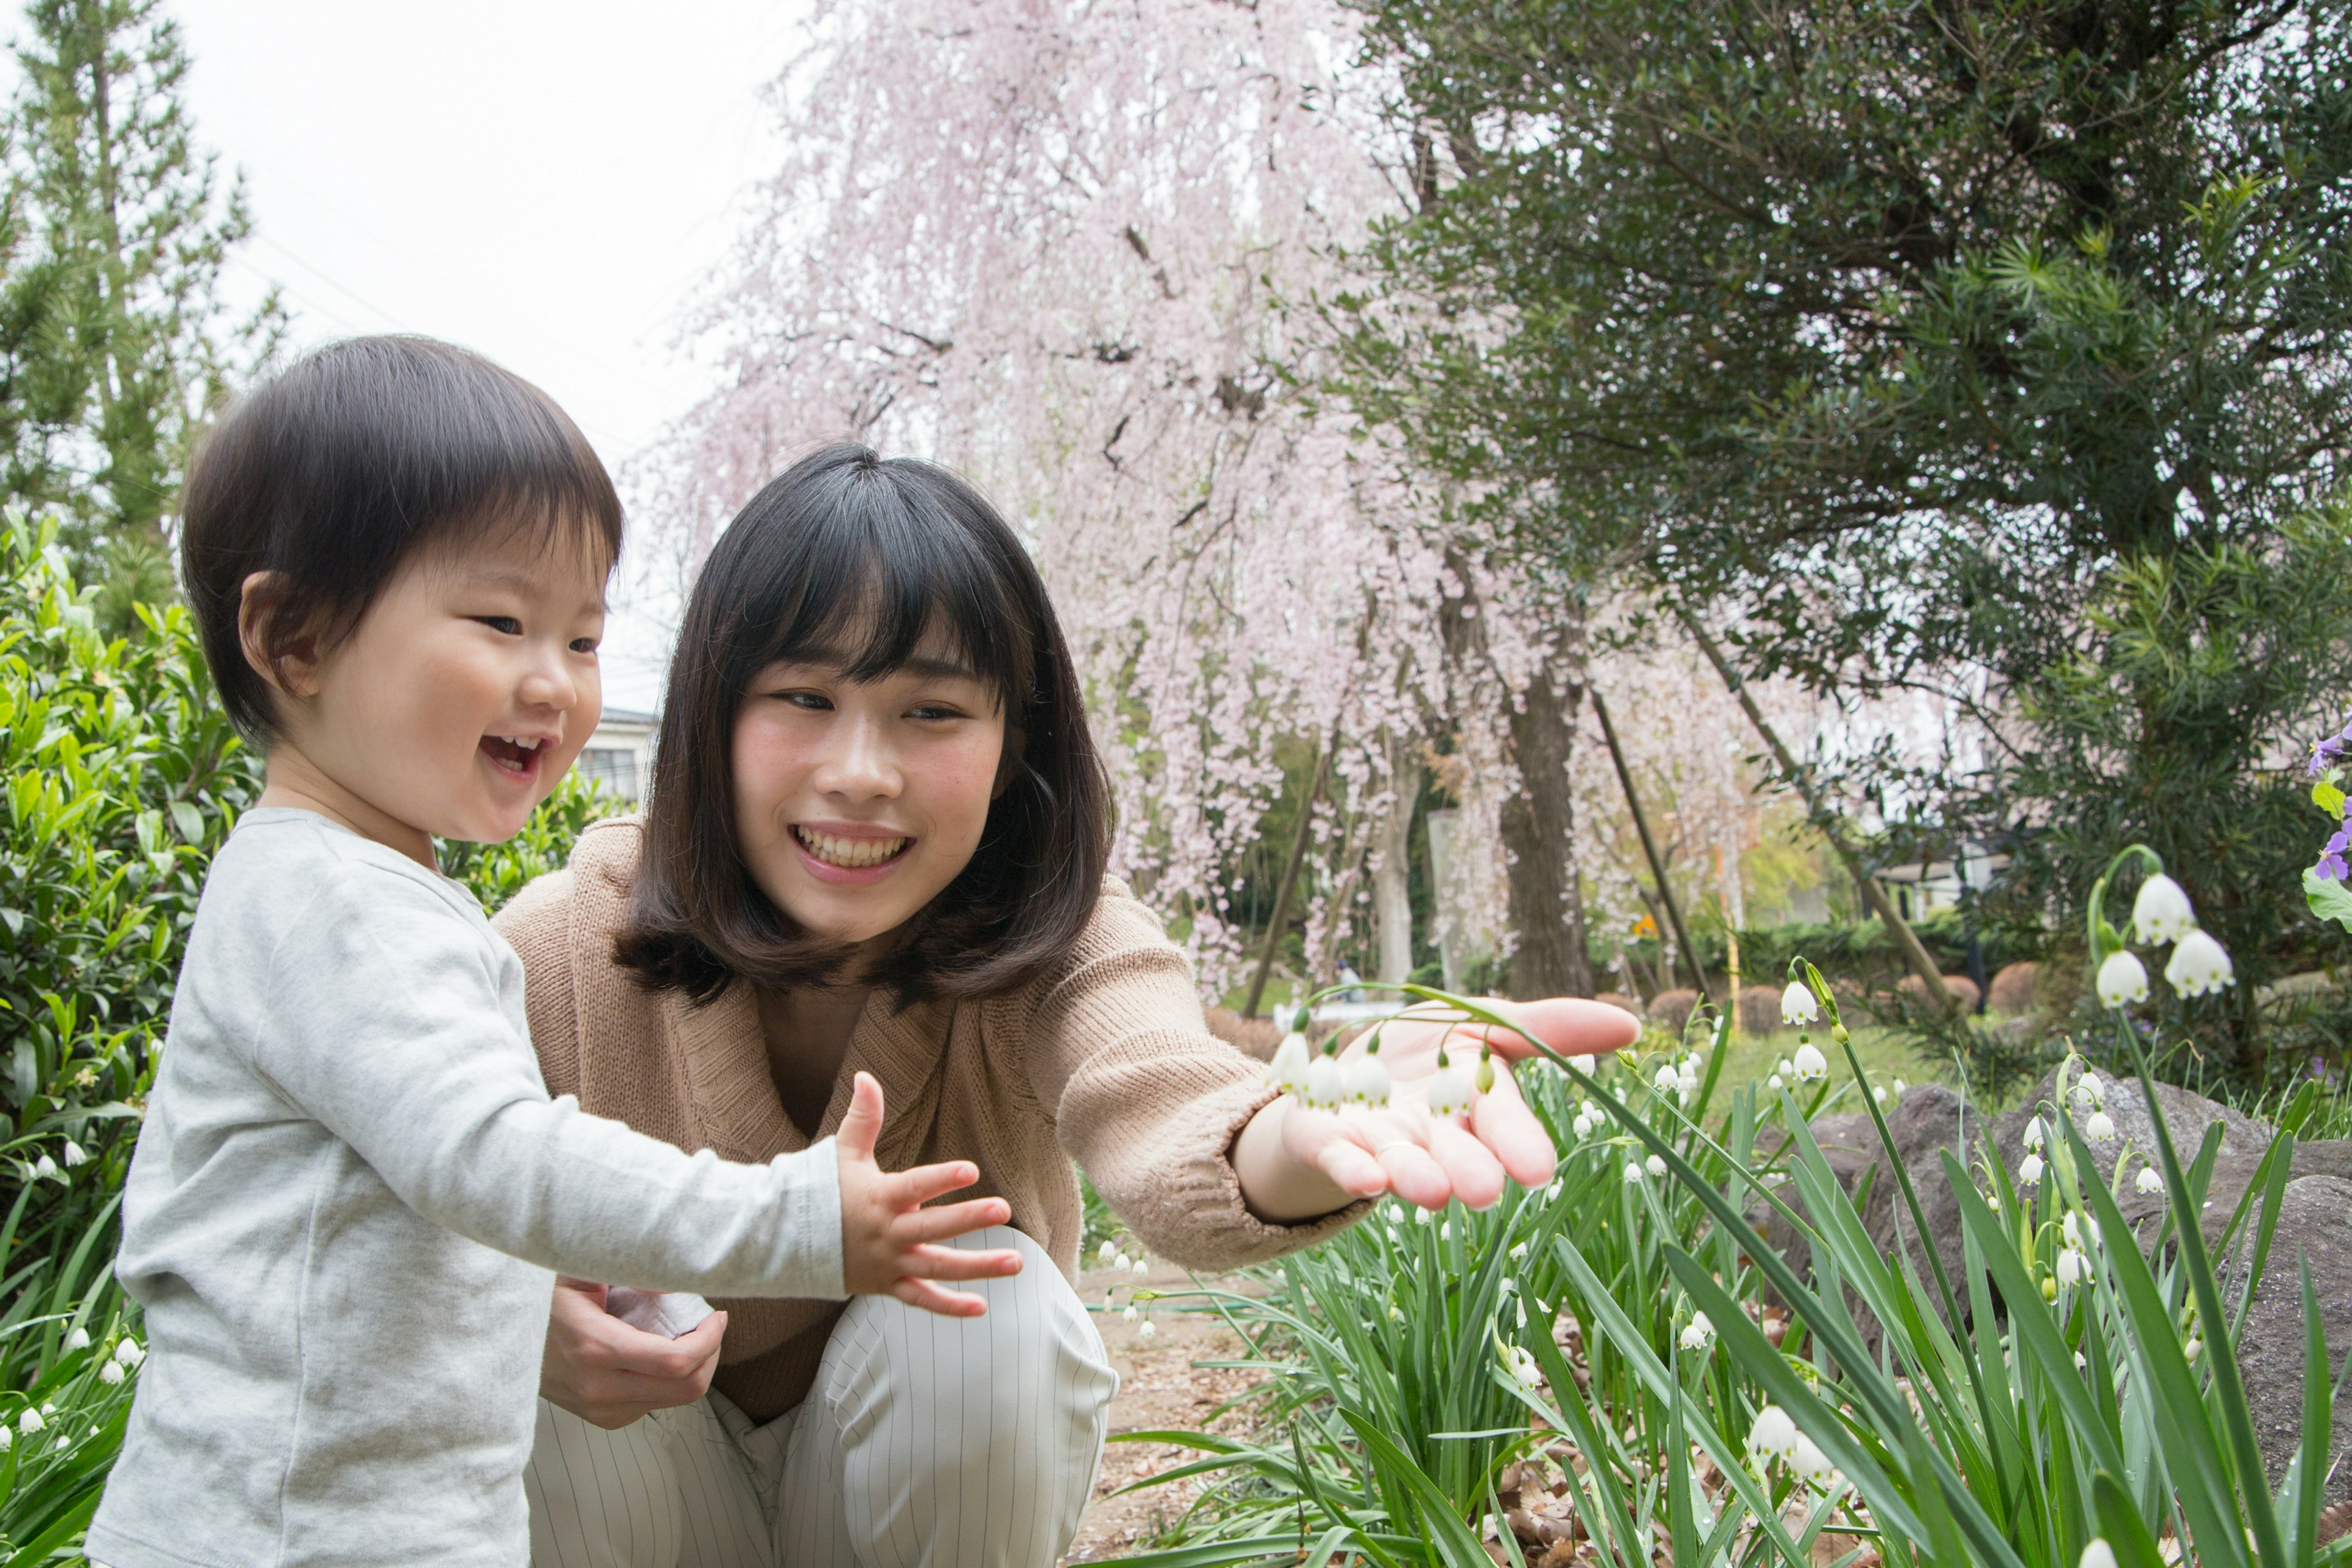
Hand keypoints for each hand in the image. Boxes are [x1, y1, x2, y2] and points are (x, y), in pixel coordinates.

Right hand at [540, 1275, 727, 1429]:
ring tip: (683, 1335)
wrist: (499, 1335)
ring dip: (691, 1370)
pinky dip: (665, 1381)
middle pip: (685, 1389)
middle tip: (708, 1326)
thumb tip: (679, 1281)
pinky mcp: (598, 1416)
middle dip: (709, 1356)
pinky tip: (656, 1354)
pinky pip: (650, 1405)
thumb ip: (634, 1272)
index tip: (717, 1317)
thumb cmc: (541, 1295)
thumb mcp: (582, 1269)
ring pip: (672, 1401)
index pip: (676, 1362)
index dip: (709, 1340)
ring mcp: (597, 1407)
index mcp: (596, 1348)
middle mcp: (598, 1387)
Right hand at [836, 1071, 1024, 1315]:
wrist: (788, 1242)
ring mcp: (889, 1263)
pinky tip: (980, 1308)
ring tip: (1017, 1262)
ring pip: (937, 1269)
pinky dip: (949, 1307)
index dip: (942, 1179)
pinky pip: (921, 1300)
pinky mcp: (887, 1285)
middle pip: (933, 1229)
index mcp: (879, 1198)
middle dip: (968, 1219)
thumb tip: (865, 1076)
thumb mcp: (843, 1153)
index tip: (971, 1169)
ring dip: (978, 1267)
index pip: (915, 1186)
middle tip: (1003, 1209)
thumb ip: (863, 1117)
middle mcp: (888, 1233)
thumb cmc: (823, 1192)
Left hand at [1235, 997, 1640, 1219]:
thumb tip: (1632, 1025)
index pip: (1504, 1125)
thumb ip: (1550, 1026)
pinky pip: (1339, 1158)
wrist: (1343, 1069)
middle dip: (1468, 1170)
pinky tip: (1364, 1180)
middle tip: (1482, 1192)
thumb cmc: (1427, 1052)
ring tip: (1428, 1190)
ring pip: (1402, 1163)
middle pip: (1455, 1153)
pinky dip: (1350, 1168)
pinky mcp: (1329, 1141)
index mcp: (1475, 1105)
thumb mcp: (1484, 1022)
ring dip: (1415, 1176)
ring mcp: (1381, 1141)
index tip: (1537, 1170)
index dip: (1519, 1144)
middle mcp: (1433, 1134)